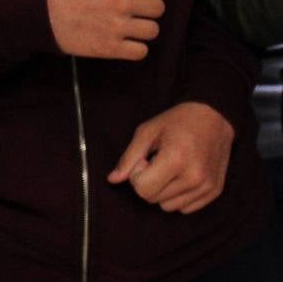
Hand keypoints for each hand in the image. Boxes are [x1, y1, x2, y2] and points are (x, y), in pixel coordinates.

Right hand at [46, 0, 163, 59]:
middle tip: (136, 12)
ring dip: (143, 30)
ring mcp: (117, 26)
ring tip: (130, 28)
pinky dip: (135, 49)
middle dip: (149, 10)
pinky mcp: (111, 48)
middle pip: (158, 8)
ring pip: (153, 31)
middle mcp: (121, 2)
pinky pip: (141, 52)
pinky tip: (125, 43)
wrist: (42, 15)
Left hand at [107, 101, 233, 212]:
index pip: (142, 189)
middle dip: (148, 182)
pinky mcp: (214, 192)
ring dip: (162, 191)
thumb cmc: (176, 122)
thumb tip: (112, 180)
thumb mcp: (147, 132)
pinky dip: (178, 196)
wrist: (213, 117)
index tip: (144, 159)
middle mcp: (194, 177)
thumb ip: (128, 158)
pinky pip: (185, 209)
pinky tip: (181, 176)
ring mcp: (206, 187)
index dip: (136, 174)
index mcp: (175, 160)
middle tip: (156, 162)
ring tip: (169, 169)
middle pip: (153, 199)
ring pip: (168, 207)